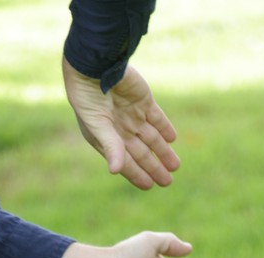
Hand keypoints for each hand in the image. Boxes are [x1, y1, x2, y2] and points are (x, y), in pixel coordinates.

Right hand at [63, 57, 179, 189]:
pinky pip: (157, 118)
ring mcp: (132, 115)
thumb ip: (110, 147)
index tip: (150, 185)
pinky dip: (165, 128)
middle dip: (154, 167)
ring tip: (175, 166)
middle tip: (167, 182)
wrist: (94, 65)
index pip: (125, 162)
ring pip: (152, 138)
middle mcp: (120, 130)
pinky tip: (172, 139)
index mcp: (106, 139)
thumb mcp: (97, 125)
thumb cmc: (88, 98)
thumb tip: (115, 171)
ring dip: (163, 151)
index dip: (137, 174)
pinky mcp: (143, 101)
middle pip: (141, 153)